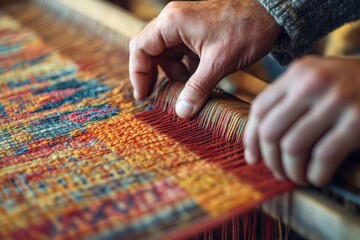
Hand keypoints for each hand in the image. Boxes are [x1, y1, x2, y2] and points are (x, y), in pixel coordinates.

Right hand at [129, 0, 279, 117]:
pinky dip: (185, 68)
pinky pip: (181, 52)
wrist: (272, 13)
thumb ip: (197, 88)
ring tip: (189, 89)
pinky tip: (199, 79)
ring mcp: (185, 25)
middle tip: (162, 97)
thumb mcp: (219, 63)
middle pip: (150, 51)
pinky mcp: (196, 32)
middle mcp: (174, 21)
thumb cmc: (246, 29)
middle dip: (155, 75)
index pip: (141, 48)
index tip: (144, 96)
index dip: (138, 74)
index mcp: (173, 22)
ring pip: (166, 54)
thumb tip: (181, 112)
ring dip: (173, 74)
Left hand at [244, 56, 359, 185]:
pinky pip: (322, 157)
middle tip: (278, 172)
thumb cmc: (344, 87)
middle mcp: (312, 83)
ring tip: (297, 176)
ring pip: (293, 147)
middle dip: (270, 159)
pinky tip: (317, 177)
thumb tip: (253, 146)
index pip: (259, 110)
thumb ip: (284, 103)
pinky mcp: (358, 121)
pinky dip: (315, 175)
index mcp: (297, 73)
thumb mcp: (312, 81)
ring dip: (291, 171)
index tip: (253, 158)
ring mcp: (336, 101)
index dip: (251, 139)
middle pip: (271, 131)